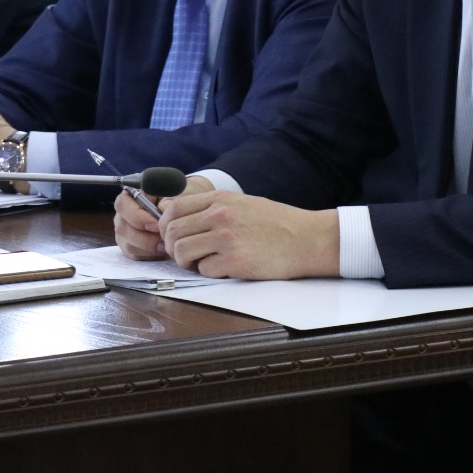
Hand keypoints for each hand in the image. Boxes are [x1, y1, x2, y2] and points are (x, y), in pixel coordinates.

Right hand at [114, 175, 211, 258]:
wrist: (183, 212)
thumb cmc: (177, 199)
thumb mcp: (174, 191)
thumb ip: (167, 196)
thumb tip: (163, 208)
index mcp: (130, 197)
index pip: (122, 204)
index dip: (137, 216)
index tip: (157, 223)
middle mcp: (123, 215)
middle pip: (122, 228)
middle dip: (145, 236)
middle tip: (164, 238)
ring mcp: (125, 232)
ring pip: (129, 244)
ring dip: (149, 246)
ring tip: (166, 244)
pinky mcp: (131, 247)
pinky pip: (135, 255)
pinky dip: (150, 254)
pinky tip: (163, 249)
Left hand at [159, 190, 340, 279]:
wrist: (306, 238)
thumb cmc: (275, 223)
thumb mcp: (241, 203)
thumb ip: (211, 207)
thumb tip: (176, 214)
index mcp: (220, 199)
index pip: (174, 208)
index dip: (165, 224)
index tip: (172, 235)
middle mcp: (220, 216)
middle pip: (172, 230)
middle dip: (172, 246)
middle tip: (185, 254)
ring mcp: (227, 238)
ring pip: (182, 251)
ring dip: (186, 261)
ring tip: (201, 263)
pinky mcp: (236, 261)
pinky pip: (204, 270)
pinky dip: (209, 273)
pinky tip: (223, 269)